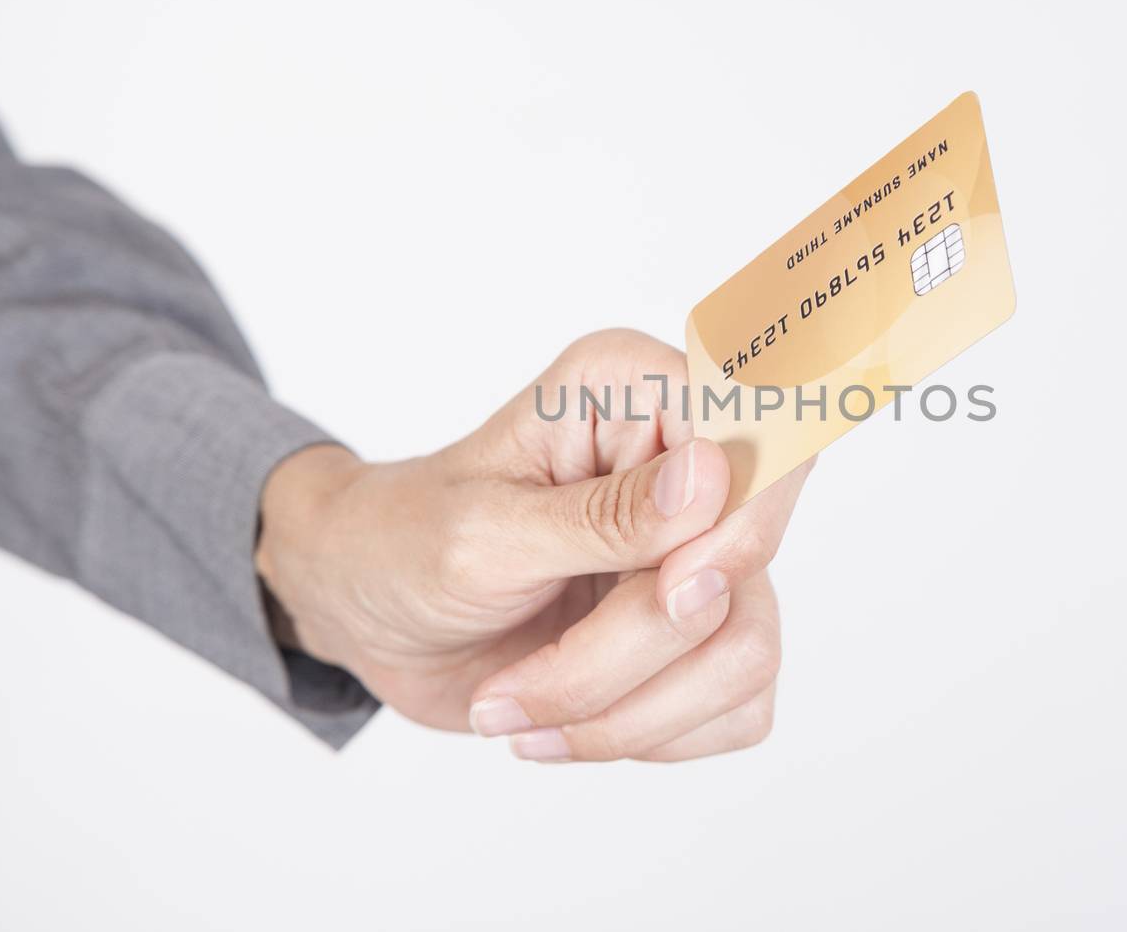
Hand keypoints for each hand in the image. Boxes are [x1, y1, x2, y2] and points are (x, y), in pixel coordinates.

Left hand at [255, 330, 812, 760]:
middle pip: (744, 565)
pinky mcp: (699, 633)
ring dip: (630, 710)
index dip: (738, 521)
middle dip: (633, 649)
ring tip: (522, 713)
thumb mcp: (484, 532)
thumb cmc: (403, 542)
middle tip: (525, 685)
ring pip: (746, 649)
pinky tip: (563, 726)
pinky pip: (739, 704)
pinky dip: (650, 736)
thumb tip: (713, 478)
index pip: (758, 432)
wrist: (368, 616)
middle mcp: (685, 461)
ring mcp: (700, 552)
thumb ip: (604, 517)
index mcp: (635, 391)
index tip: (671, 587)